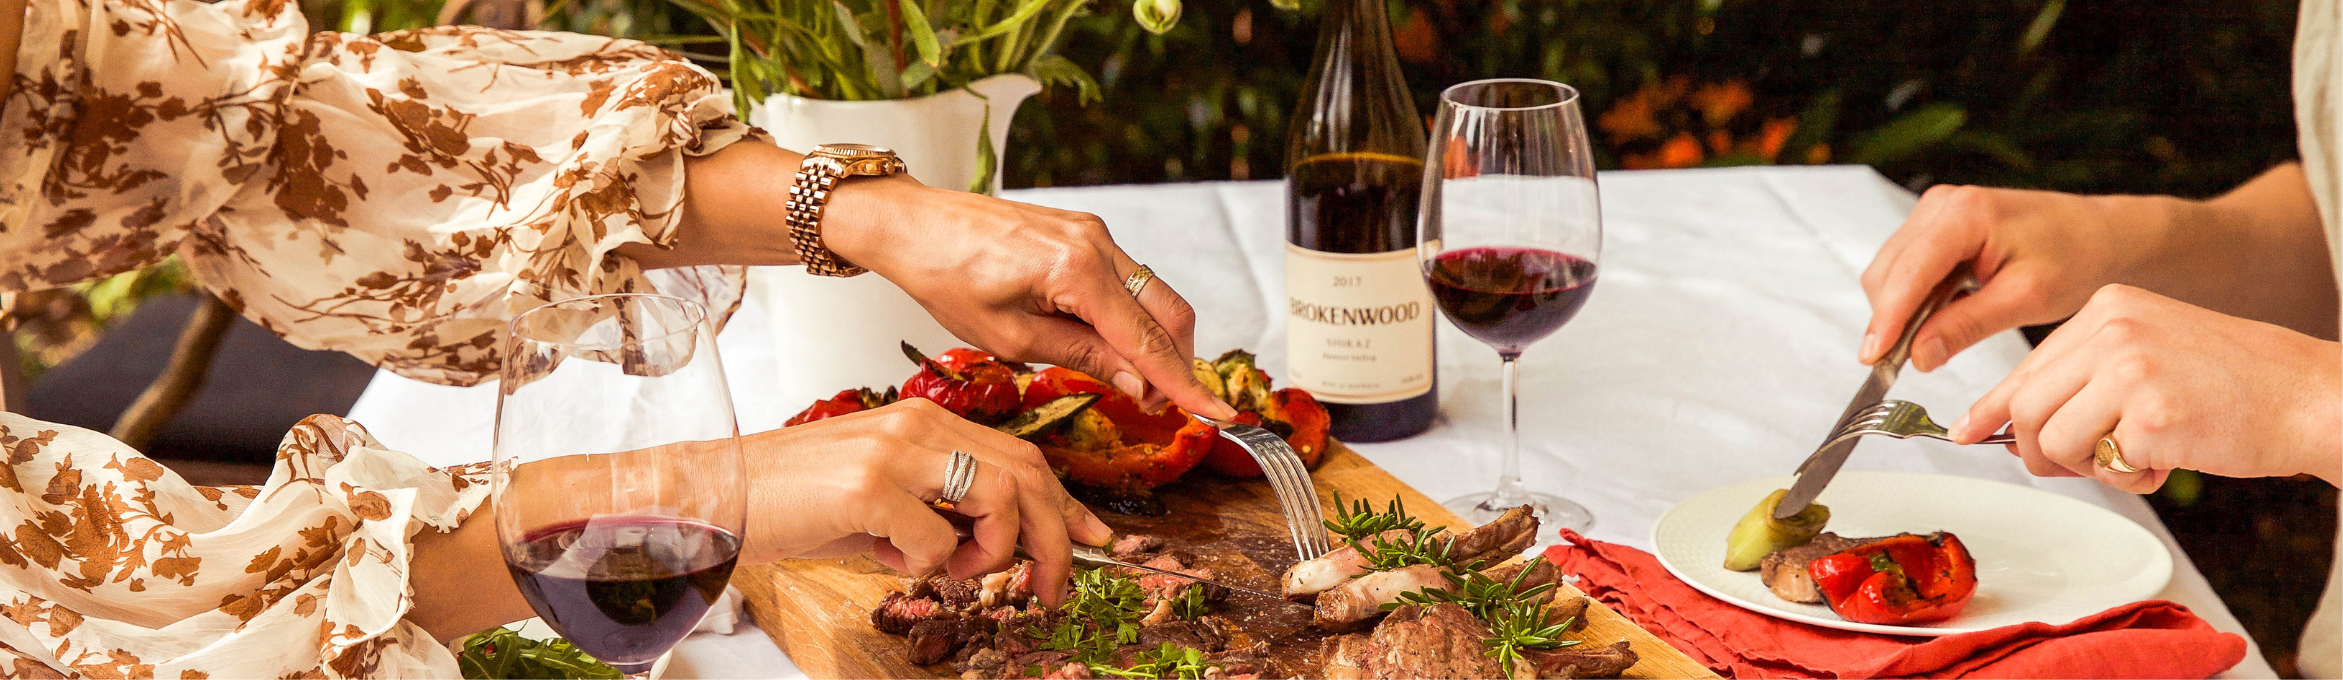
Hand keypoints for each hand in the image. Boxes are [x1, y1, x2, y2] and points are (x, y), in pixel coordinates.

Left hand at [635, 141, 1234, 417]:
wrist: (914, 224)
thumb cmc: (945, 277)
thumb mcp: (1010, 337)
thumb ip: (1082, 358)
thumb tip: (1138, 384)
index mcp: (1077, 271)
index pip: (1148, 340)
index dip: (1185, 384)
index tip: (1218, 415)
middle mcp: (1097, 244)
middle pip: (1169, 314)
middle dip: (1176, 364)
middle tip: (1162, 409)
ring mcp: (1094, 234)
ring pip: (1154, 296)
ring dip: (1156, 342)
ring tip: (1134, 384)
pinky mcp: (1084, 232)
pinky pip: (1129, 280)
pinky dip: (1133, 317)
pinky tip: (1113, 346)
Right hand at [739, 399, 1113, 603]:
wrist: (715, 496)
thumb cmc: (793, 499)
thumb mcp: (880, 497)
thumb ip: (936, 509)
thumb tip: (987, 545)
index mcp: (924, 423)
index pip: (1020, 455)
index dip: (1065, 502)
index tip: (1092, 539)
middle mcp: (917, 427)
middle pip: (1025, 476)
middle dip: (1055, 539)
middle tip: (1053, 587)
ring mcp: (895, 453)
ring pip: (998, 500)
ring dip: (994, 554)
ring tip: (958, 573)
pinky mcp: (869, 487)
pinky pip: (936, 541)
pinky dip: (927, 567)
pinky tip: (887, 560)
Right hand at [1860, 185, 2175, 370]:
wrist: (2100, 235)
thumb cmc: (2075, 257)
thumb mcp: (2024, 299)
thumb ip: (1965, 326)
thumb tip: (1917, 355)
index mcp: (1964, 215)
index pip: (1908, 273)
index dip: (1886, 319)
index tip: (1873, 358)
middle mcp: (1940, 206)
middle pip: (1888, 273)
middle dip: (1890, 320)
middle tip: (1903, 365)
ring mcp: (1934, 213)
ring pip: (1889, 274)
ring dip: (1899, 312)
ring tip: (1931, 341)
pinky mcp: (1934, 227)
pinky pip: (1904, 269)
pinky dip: (1911, 301)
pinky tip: (1939, 318)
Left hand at [1945, 285, 2341, 489]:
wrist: (2314, 395)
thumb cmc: (2238, 384)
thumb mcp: (2150, 353)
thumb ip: (2086, 376)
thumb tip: (2010, 420)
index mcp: (2108, 306)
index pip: (2027, 366)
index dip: (1992, 408)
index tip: (1965, 431)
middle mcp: (2112, 327)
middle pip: (2025, 407)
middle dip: (2038, 451)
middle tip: (2074, 464)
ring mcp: (2130, 368)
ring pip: (2052, 441)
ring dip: (2089, 467)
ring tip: (2141, 452)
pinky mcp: (2150, 414)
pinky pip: (2103, 466)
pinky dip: (2134, 478)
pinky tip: (2176, 456)